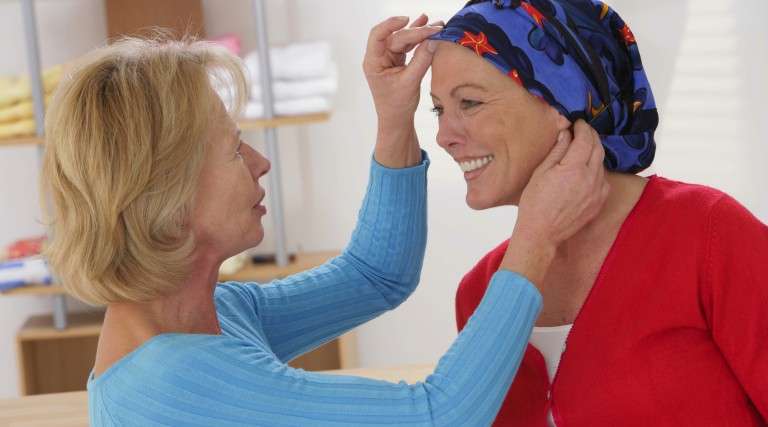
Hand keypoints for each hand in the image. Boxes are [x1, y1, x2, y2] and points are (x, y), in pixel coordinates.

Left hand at [363, 15, 442, 167]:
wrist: (397, 120)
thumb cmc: (397, 105)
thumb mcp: (410, 83)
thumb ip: (421, 61)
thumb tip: (433, 40)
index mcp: (374, 62)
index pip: (378, 35)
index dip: (391, 24)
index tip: (407, 20)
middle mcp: (379, 57)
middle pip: (397, 36)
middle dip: (417, 31)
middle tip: (437, 29)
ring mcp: (389, 58)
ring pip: (404, 39)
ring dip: (420, 32)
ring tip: (437, 25)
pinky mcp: (398, 60)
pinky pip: (409, 45)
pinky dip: (419, 38)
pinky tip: (428, 26)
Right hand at [501, 120, 609, 284]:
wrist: (541, 232)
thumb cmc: (535, 203)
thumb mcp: (541, 172)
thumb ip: (557, 151)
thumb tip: (566, 133)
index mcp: (573, 169)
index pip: (585, 140)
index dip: (583, 128)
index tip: (578, 123)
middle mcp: (590, 179)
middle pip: (598, 149)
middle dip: (591, 136)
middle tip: (583, 131)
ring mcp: (597, 192)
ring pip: (602, 164)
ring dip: (594, 153)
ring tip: (583, 149)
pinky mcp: (599, 203)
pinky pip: (603, 180)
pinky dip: (597, 171)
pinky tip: (586, 171)